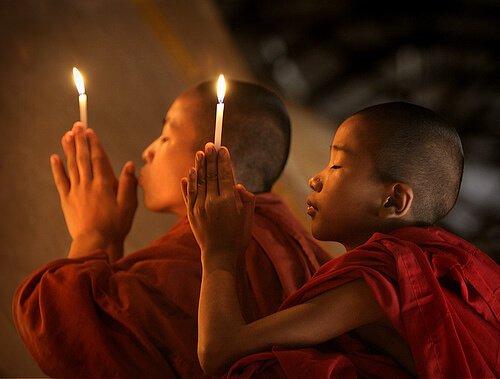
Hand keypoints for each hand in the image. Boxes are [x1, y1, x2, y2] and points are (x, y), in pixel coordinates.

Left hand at [50, 122, 137, 259]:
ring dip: (69, 149)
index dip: (94, 144)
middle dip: (80, 140)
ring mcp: (76, 191)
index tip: (90, 131)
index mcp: (104, 184)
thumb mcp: (128, 205)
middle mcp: (88, 184)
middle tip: (77, 125)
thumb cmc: (115, 225)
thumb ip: (127, 184)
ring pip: (72, 166)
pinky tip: (54, 158)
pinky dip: (57, 168)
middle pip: (83, 158)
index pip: (98, 159)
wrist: (95, 241)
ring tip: (67, 135)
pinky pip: (61, 181)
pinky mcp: (67, 200)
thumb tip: (129, 165)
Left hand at [182, 143, 254, 271]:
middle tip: (209, 144)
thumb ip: (247, 199)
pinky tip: (188, 173)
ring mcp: (199, 208)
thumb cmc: (238, 236)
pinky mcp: (190, 214)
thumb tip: (238, 185)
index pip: (224, 175)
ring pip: (198, 182)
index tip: (222, 148)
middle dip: (210, 158)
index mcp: (228, 201)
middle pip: (210, 175)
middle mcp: (212, 202)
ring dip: (198, 166)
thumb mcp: (248, 217)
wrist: (220, 256)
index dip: (223, 160)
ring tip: (199, 153)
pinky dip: (188, 182)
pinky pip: (188, 194)